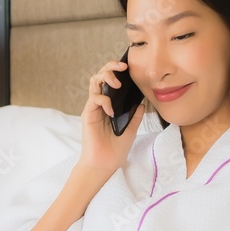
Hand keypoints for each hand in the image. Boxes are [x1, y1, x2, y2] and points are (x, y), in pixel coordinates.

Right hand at [80, 60, 146, 174]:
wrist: (105, 164)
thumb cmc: (115, 149)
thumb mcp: (131, 130)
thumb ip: (135, 115)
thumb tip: (142, 102)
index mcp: (110, 105)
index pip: (111, 81)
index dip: (117, 70)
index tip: (129, 68)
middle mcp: (100, 103)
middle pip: (100, 75)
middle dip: (111, 66)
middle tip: (123, 66)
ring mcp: (93, 108)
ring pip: (95, 81)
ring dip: (106, 77)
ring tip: (117, 83)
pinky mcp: (88, 114)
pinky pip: (95, 99)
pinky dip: (104, 101)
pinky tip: (111, 111)